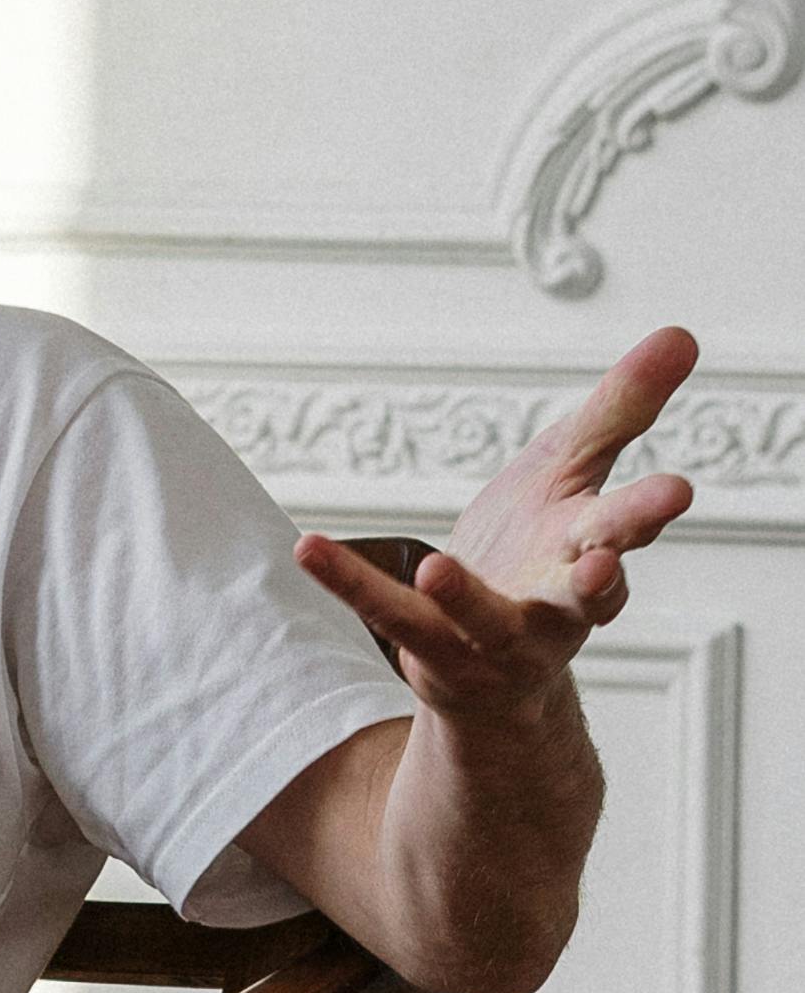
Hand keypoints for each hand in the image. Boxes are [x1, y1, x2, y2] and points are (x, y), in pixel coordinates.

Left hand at [291, 320, 694, 723]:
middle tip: (605, 564)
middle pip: (584, 593)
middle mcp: (556, 606)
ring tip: (439, 569)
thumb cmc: (540, 550)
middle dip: (600, 579)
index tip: (676, 491)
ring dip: (465, 599)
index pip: (628, 528)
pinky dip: (350, 583)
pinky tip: (309, 547)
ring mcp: (495, 637)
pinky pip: (388, 614)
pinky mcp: (433, 650)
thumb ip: (620, 409)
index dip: (649, 512)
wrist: (492, 658)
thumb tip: (684, 334)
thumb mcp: (572, 469)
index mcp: (591, 550)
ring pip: (485, 621)